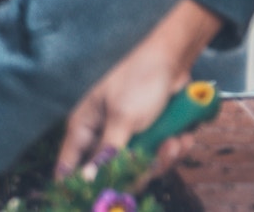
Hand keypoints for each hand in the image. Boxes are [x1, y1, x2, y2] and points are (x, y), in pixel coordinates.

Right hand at [55, 0, 222, 183]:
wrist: (172, 56)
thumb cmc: (139, 77)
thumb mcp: (123, 118)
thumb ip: (107, 153)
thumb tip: (87, 181)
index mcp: (85, 126)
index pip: (70, 165)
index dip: (79, 185)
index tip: (99, 198)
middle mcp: (103, 134)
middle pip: (112, 173)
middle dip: (140, 170)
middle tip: (159, 157)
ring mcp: (127, 134)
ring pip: (140, 166)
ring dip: (163, 158)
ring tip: (176, 142)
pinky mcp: (149, 132)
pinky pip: (158, 154)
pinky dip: (174, 147)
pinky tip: (184, 136)